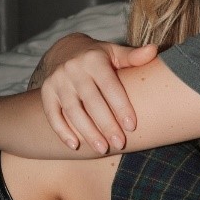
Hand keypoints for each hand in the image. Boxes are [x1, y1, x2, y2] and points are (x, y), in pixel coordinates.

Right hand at [37, 34, 156, 153]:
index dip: (121, 106)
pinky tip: (75, 145)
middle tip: (120, 144)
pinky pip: (52, 114)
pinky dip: (62, 131)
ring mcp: (58, 81)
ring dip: (87, 131)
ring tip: (102, 149)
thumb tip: (154, 51)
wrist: (65, 50)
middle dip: (106, 124)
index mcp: (94, 59)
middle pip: (91, 101)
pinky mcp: (46, 92)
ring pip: (72, 110)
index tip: (132, 126)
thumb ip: (133, 56)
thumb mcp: (115, 52)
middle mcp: (73, 69)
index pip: (109, 86)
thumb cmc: (99, 57)